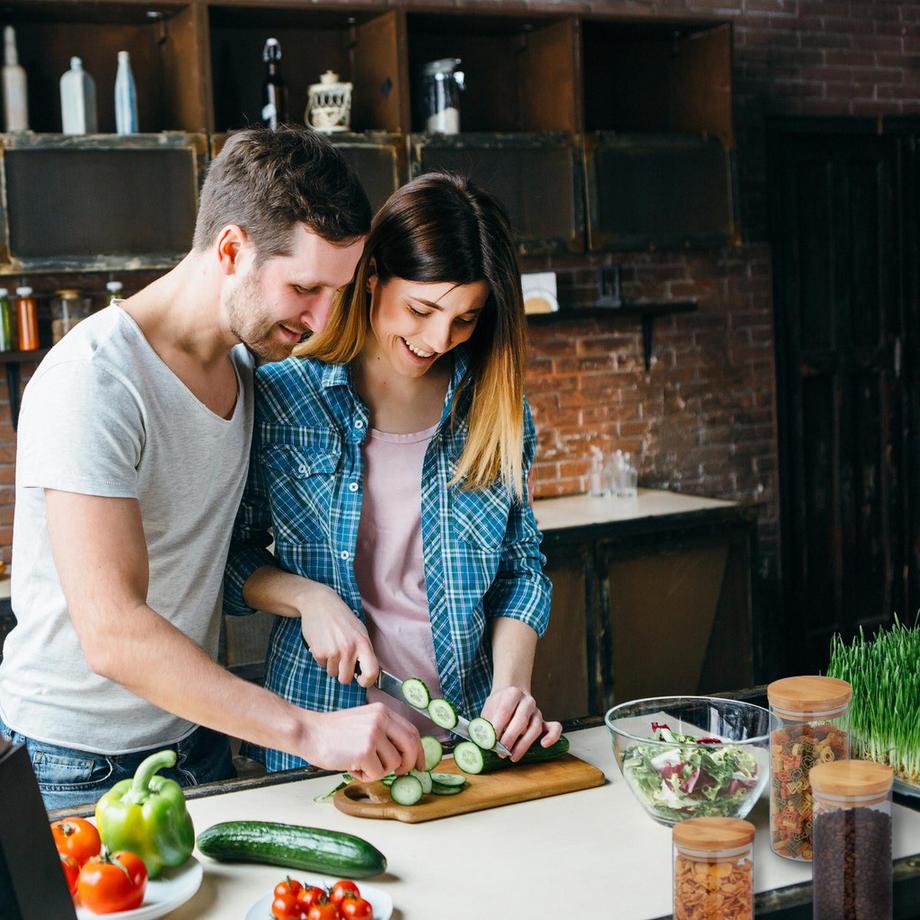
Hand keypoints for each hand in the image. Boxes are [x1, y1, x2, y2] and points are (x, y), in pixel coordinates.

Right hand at [298, 581, 378, 687]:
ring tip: (332, 646)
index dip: (367, 681)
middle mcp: (349, 649)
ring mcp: (333, 651)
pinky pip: (322, 666)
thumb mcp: (360, 631)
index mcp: (363, 643)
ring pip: (333, 673)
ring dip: (332, 664)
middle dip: (343, 674)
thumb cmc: (342, 618)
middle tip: (342, 661)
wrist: (320, 603)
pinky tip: (324, 644)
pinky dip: (322, 659)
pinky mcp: (319, 652)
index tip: (361, 680)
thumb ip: (364, 651)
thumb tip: (367, 673)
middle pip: (346, 679)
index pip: (371, 672)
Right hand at [303, 703, 424, 781]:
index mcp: (383, 711)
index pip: (412, 731)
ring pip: (394, 764)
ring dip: (379, 770)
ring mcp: (374, 734)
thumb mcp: (364, 722)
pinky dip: (365, 775)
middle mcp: (382, 720)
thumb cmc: (334, 732)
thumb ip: (384, 732)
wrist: (309, 733)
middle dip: (409, 764)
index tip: (420, 765)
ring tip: (360, 762)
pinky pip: (377, 773)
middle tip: (400, 772)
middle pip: (412, 746)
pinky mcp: (365, 750)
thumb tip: (405, 755)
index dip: (419, 751)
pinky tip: (351, 765)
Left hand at [480, 686, 562, 761]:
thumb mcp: (488, 708)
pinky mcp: (544, 721)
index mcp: (512, 693)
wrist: (511, 692)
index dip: (497, 727)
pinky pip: (554, 728)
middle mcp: (527, 701)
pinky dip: (552, 737)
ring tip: (512, 756)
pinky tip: (544, 745)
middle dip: (509, 738)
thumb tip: (482, 740)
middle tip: (500, 751)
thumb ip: (485, 722)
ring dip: (523, 745)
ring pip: (535, 728)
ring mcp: (537, 711)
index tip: (491, 741)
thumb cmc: (498, 704)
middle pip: (520, 720)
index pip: (505, 711)